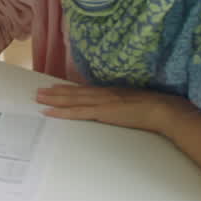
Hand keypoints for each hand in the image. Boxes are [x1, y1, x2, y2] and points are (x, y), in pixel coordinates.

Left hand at [34, 84, 197, 134]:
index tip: (54, 87)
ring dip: (53, 100)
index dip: (67, 89)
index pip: (84, 90)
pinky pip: (77, 112)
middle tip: (38, 92)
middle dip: (54, 92)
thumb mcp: (134, 102)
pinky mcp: (102, 112)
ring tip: (38, 98)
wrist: (162, 109)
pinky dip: (62, 112)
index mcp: (110, 91)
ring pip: (71, 100)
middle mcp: (102, 93)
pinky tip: (50, 113)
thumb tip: (118, 109)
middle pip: (73, 92)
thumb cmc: (154, 108)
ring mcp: (101, 102)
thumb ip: (123, 104)